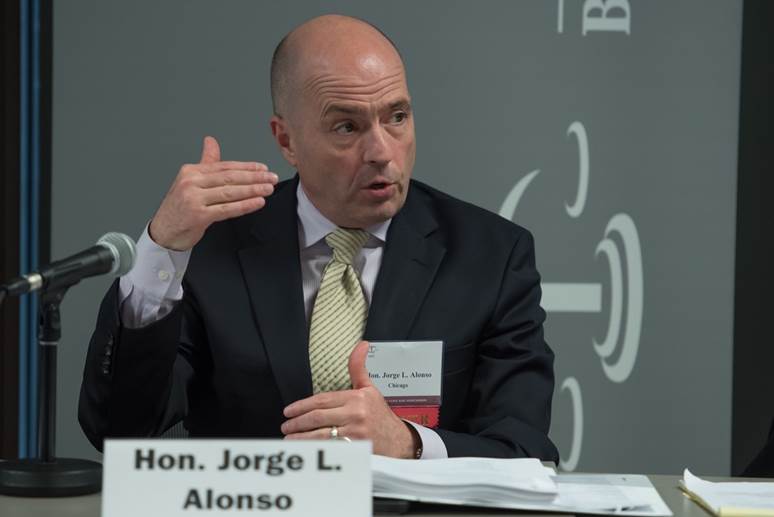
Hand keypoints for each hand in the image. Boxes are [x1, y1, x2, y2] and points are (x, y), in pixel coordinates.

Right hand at [148, 136, 278, 249]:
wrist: (163, 232)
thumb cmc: (179, 207)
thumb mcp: (190, 181)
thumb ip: (205, 162)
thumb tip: (211, 141)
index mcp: (191, 172)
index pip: (225, 167)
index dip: (246, 167)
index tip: (263, 168)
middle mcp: (191, 183)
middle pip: (230, 178)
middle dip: (254, 177)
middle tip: (271, 178)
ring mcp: (194, 199)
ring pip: (230, 192)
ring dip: (253, 190)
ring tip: (268, 189)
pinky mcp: (198, 215)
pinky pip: (227, 209)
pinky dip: (245, 205)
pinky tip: (257, 202)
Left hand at [281, 341, 418, 458]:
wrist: (399, 441)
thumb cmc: (380, 414)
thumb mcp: (370, 389)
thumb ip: (359, 368)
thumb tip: (362, 344)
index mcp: (357, 397)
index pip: (322, 400)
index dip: (302, 405)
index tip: (289, 411)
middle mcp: (356, 413)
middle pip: (318, 417)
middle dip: (298, 422)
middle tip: (286, 425)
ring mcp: (356, 432)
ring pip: (321, 434)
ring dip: (301, 437)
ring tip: (289, 438)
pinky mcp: (356, 450)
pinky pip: (330, 448)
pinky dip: (315, 449)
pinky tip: (304, 449)